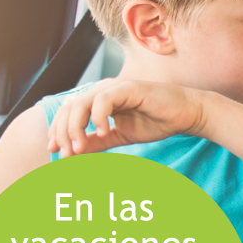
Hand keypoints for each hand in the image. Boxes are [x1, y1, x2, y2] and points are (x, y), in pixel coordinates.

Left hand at [46, 79, 205, 156]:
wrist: (186, 115)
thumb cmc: (157, 121)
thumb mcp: (121, 136)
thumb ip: (97, 142)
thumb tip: (74, 152)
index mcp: (98, 100)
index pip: (68, 113)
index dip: (58, 132)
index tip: (56, 152)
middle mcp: (102, 91)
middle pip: (69, 108)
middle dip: (63, 133)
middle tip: (67, 154)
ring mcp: (114, 88)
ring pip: (81, 103)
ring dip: (76, 128)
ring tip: (79, 147)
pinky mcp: (128, 88)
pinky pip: (104, 100)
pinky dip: (98, 117)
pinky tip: (104, 132)